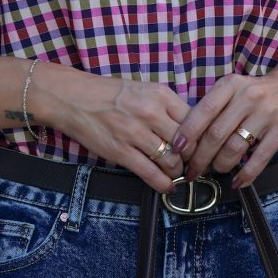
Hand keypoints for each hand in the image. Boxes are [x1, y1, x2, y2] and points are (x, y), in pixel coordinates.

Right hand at [37, 67, 189, 191]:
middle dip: (192, 158)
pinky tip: (166, 186)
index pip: (194, 120)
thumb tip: (190, 129)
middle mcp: (151, 112)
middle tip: (192, 165)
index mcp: (160, 94)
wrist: (75, 97)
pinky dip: (163, 184)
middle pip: (186, 143)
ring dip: (176, 172)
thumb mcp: (144, 90)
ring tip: (175, 174)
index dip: (201, 138)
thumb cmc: (111, 94)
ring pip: (171, 160)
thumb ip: (166, 106)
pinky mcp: (121, 151)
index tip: (202, 147)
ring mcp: (135, 133)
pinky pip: (150, 173)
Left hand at [169, 63, 277, 188]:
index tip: (177, 149)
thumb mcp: (234, 89)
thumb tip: (188, 139)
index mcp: (231, 85)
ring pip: (235, 147)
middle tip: (191, 170)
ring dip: (220, 165)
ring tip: (214, 171)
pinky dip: (246, 174)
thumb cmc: (257, 92)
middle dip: (200, 157)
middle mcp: (248, 97)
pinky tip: (237, 182)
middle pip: (216, 133)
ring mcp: (267, 113)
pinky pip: (259, 157)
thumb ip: (214, 108)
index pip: (204, 110)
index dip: (188, 132)